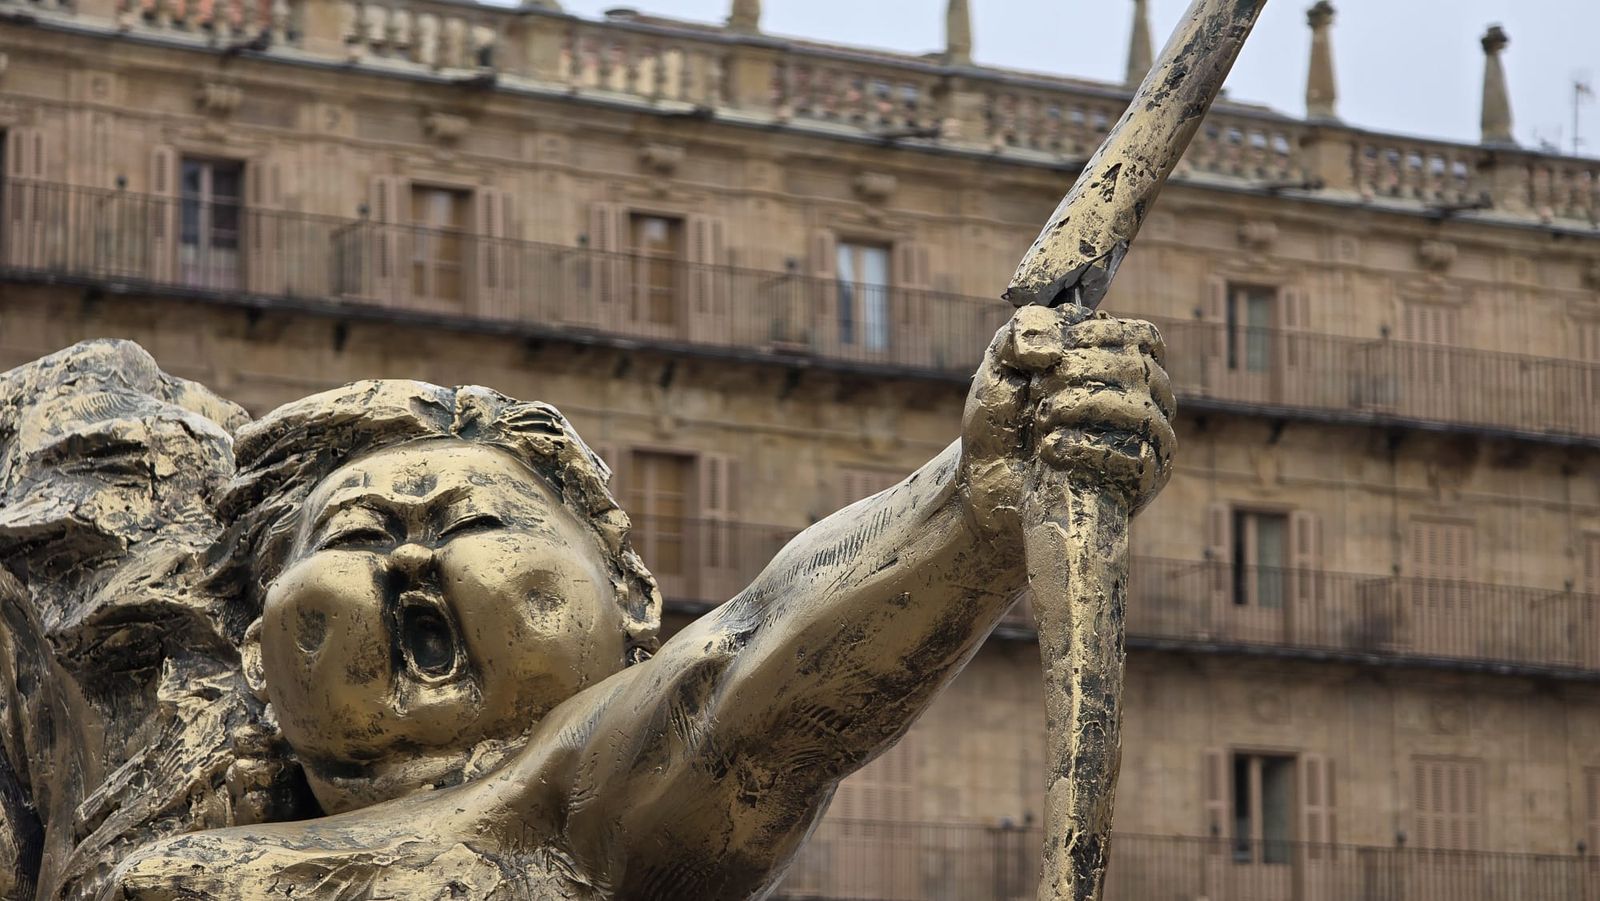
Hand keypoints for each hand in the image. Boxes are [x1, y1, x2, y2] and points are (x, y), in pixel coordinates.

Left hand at [960, 305, 1175, 544]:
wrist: (987, 483)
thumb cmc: (1003, 420)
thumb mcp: (1003, 362)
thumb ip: (1027, 330)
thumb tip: (1052, 349)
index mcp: (1123, 364)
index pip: (1140, 337)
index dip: (1091, 339)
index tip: (1045, 359)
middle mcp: (1147, 400)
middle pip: (1136, 370)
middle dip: (1075, 374)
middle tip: (1038, 395)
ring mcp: (1149, 443)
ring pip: (1139, 413)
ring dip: (1079, 409)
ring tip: (1042, 422)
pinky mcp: (1140, 483)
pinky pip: (1136, 459)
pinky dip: (1086, 448)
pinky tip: (1051, 450)